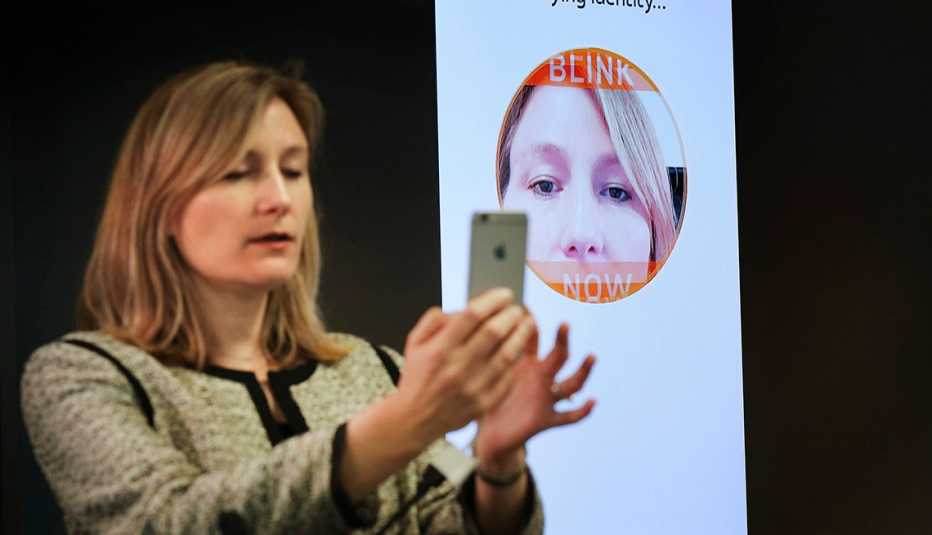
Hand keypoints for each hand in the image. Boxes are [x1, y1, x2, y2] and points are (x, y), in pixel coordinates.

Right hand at [394, 288, 536, 448]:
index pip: (472, 316)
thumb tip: (463, 308)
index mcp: (439, 349)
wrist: (414, 419)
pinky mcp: (484, 403)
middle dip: (511, 315)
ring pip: (507, 355)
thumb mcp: (414, 342)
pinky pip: (508, 377)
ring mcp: (473, 387)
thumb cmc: (417, 376)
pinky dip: (516, 360)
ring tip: (527, 323)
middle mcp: (457, 367)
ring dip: (521, 335)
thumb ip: (434, 319)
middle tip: (517, 308)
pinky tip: (519, 349)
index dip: (492, 300)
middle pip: (494, 332)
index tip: (504, 294)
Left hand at [474, 322, 595, 465]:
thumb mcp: (484, 375)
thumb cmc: (486, 401)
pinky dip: (583, 410)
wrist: (491, 435)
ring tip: (591, 357)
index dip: (532, 324)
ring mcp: (547, 398)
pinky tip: (593, 401)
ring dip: (584, 371)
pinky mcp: (547, 419)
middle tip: (564, 324)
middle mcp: (541, 378)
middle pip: (559, 355)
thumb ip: (479, 354)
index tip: (526, 309)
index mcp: (526, 364)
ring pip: (572, 384)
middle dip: (563, 340)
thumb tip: (453, 324)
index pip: (533, 339)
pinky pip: (569, 416)